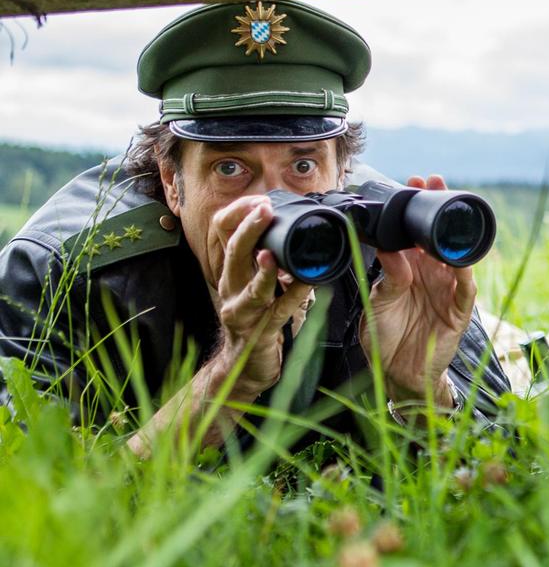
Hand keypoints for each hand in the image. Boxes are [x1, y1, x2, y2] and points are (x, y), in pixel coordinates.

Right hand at [207, 195, 314, 397]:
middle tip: (264, 210)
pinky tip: (308, 284)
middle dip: (248, 230)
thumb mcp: (258, 284)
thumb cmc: (257, 319)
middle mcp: (230, 288)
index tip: (259, 200)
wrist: (246, 366)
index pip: (222, 234)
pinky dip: (294, 296)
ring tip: (270, 255)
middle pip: (232, 253)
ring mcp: (242, 312)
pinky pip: (278, 312)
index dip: (238, 214)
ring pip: (250, 287)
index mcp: (231, 272)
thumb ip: (269, 260)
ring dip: (263, 271)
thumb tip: (291, 229)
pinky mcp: (259, 332)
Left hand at [361, 175, 476, 404]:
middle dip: (439, 208)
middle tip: (436, 181)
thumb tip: (390, 248)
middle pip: (438, 236)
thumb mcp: (379, 304)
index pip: (415, 233)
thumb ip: (388, 278)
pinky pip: (466, 290)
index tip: (413, 182)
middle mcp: (430, 276)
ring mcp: (447, 292)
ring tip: (450, 210)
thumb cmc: (385, 338)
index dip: (416, 209)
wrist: (396, 374)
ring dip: (454, 235)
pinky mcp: (458, 312)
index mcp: (409, 270)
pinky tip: (461, 259)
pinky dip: (465, 274)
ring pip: (456, 257)